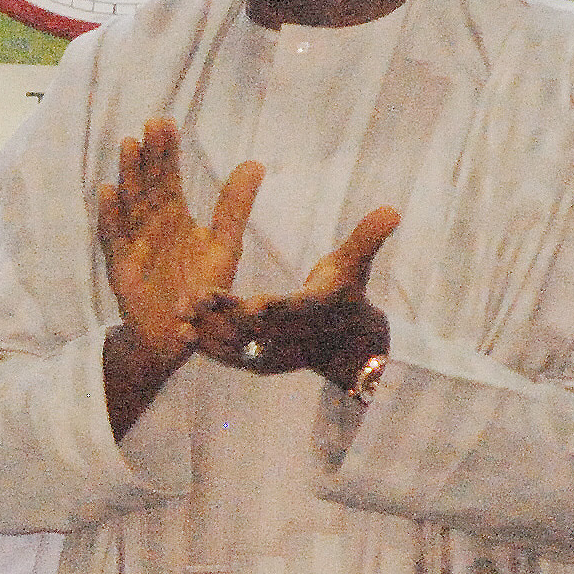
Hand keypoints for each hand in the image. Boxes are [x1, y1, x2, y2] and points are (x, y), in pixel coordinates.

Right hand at [97, 119, 260, 375]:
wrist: (183, 334)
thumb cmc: (202, 290)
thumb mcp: (225, 245)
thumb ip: (234, 206)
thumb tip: (255, 163)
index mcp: (174, 218)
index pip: (167, 178)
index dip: (166, 152)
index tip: (166, 123)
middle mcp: (151, 226)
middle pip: (147, 185)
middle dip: (148, 156)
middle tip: (151, 125)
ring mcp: (135, 244)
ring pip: (131, 203)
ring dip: (128, 175)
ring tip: (130, 146)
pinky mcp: (122, 265)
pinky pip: (114, 237)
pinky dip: (110, 216)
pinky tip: (107, 192)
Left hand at [191, 206, 399, 388]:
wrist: (342, 345)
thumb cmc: (344, 293)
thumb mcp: (355, 266)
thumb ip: (367, 238)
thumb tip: (393, 209)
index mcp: (315, 310)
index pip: (296, 311)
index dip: (277, 309)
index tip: (254, 304)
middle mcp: (293, 337)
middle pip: (258, 330)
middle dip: (227, 316)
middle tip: (196, 299)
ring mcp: (273, 354)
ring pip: (237, 346)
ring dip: (208, 331)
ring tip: (180, 312)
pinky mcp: (256, 364)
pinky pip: (228, 357)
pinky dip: (206, 346)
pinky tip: (181, 330)